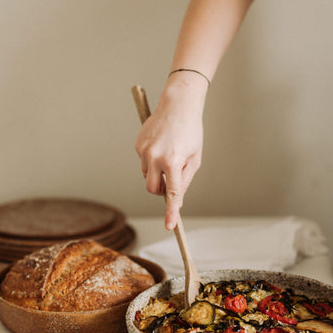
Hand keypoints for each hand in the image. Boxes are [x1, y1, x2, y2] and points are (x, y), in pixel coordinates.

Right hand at [134, 79, 204, 229]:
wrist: (178, 105)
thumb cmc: (191, 131)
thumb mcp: (195, 158)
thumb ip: (185, 181)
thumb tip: (177, 200)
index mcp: (173, 161)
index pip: (171, 194)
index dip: (171, 212)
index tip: (170, 227)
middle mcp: (155, 157)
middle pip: (153, 189)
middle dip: (161, 190)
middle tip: (172, 180)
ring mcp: (144, 151)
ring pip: (146, 176)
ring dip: (157, 174)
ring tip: (169, 155)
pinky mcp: (138, 145)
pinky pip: (143, 162)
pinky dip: (151, 161)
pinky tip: (161, 146)